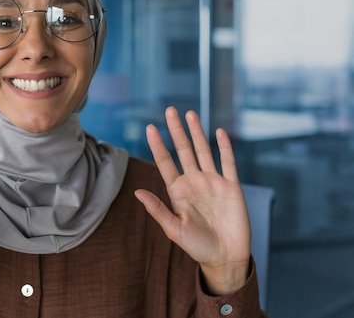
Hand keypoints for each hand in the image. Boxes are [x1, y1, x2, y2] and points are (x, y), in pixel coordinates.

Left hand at [134, 106, 250, 294]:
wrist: (225, 257)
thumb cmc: (197, 246)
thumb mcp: (174, 229)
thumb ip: (157, 209)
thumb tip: (136, 192)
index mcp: (177, 191)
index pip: (165, 162)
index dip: (158, 145)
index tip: (150, 128)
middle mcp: (194, 182)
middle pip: (183, 150)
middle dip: (176, 130)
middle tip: (169, 110)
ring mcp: (213, 182)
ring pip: (204, 151)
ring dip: (197, 132)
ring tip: (189, 113)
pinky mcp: (231, 187)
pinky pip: (228, 163)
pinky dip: (225, 147)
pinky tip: (219, 131)